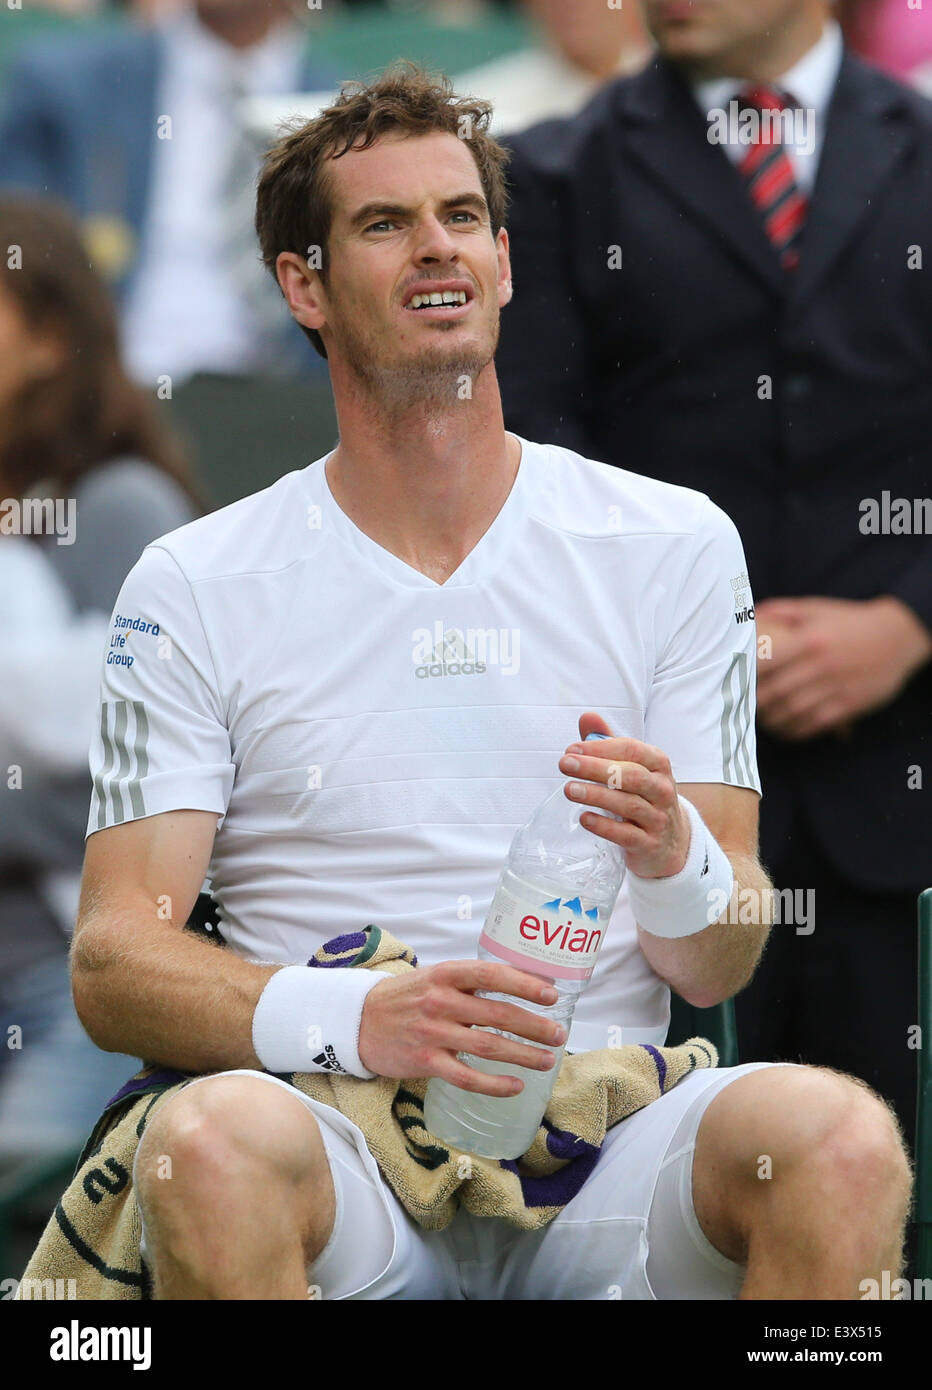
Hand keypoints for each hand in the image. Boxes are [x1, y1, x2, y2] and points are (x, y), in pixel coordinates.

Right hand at [357, 960, 568, 1095]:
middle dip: (534, 1026)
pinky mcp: (425, 1061)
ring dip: (523, 1055)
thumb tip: (520, 983)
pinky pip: (466, 1077)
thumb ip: (470, 981)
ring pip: (488, 1046)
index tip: (552, 995)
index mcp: (446, 975)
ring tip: (547, 1061)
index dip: (525, 984)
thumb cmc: (406, 997)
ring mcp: (432, 1033)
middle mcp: (441, 1001)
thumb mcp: (435, 977)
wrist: (359, 1020)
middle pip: (498, 1014)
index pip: (492, 975)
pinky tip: (515, 1086)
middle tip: (559, 1034)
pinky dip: (494, 1084)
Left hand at [558, 711, 690, 878]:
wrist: (671, 841)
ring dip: (596, 795)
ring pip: (629, 805)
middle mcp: (662, 789)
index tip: (572, 748)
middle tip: (565, 764)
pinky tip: (584, 818)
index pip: (632, 749)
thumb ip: (608, 742)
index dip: (601, 747)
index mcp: (658, 764)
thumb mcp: (632, 767)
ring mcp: (658, 818)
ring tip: (568, 789)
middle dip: (596, 768)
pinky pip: (627, 835)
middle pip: (631, 775)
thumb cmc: (643, 795)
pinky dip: (604, 826)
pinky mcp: (649, 844)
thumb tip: (586, 717)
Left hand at [755, 596, 931, 739]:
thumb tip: (749, 614)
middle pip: (774, 692)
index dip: (743, 673)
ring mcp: (835, 687)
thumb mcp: (817, 608)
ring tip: (759, 719)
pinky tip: (783, 729)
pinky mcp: (848, 705)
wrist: (898, 636)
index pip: (766, 661)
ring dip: (770, 720)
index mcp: (809, 639)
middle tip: (739, 705)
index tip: (731, 678)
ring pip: (791, 712)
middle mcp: (820, 665)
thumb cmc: (850, 621)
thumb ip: (781, 611)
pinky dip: (794, 731)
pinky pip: (813, 724)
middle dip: (752, 702)